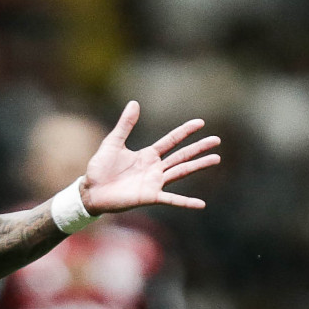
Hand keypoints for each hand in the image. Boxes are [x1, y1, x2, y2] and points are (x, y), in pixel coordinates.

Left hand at [80, 101, 221, 214]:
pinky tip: (201, 205)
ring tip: (216, 158)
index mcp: (148, 154)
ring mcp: (154, 182)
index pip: (171, 140)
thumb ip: (125, 124)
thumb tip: (134, 103)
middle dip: (199, 147)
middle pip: (182, 155)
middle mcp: (155, 168)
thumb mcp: (113, 142)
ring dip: (198, 165)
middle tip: (217, 140)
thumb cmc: (100, 168)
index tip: (201, 122)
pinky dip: (186, 202)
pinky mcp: (150, 196)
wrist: (91, 191)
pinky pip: (172, 199)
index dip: (185, 131)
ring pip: (181, 172)